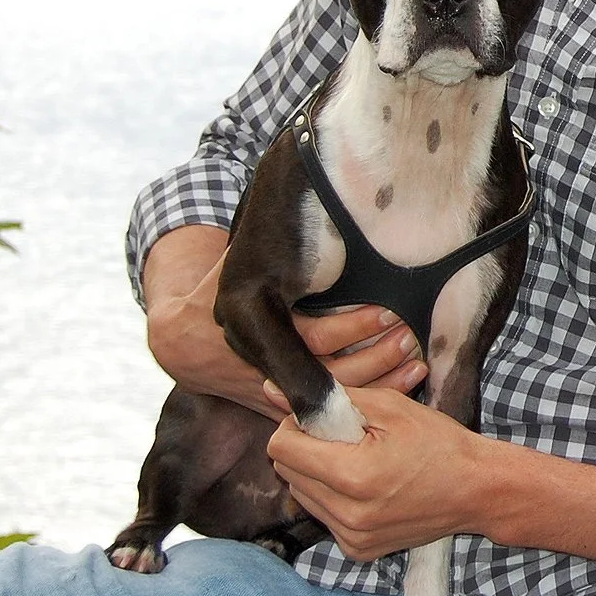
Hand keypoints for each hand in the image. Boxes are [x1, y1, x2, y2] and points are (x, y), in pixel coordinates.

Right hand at [143, 235, 427, 420]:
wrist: (182, 340)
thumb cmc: (217, 288)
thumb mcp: (235, 260)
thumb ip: (262, 235)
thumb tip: (301, 181)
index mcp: (251, 324)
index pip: (310, 336)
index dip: (352, 326)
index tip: (387, 311)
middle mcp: (263, 364)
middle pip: (329, 372)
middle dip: (374, 357)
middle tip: (408, 335)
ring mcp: (272, 391)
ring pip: (333, 398)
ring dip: (379, 382)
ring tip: (413, 358)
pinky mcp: (283, 408)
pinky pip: (330, 414)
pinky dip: (366, 402)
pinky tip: (400, 386)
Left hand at [264, 383, 491, 559]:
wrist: (477, 490)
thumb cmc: (439, 442)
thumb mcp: (390, 407)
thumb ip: (332, 399)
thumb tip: (274, 391)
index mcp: (353, 475)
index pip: (281, 448)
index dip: (295, 426)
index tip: (321, 419)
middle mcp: (347, 513)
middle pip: (287, 472)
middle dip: (306, 448)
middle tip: (345, 437)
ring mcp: (352, 536)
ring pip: (302, 495)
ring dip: (318, 474)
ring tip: (359, 462)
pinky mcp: (358, 550)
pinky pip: (324, 516)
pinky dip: (335, 498)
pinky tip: (368, 487)